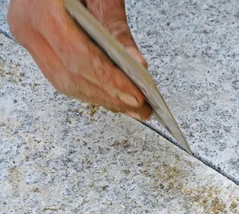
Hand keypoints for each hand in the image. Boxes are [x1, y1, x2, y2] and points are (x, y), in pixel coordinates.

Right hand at [8, 0, 151, 118]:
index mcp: (42, 7)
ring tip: (132, 108)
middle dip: (109, 96)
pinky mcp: (36, 45)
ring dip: (101, 98)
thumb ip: (117, 28)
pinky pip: (62, 75)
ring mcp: (28, 37)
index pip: (77, 56)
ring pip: (64, 82)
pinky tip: (113, 96)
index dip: (108, 81)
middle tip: (140, 108)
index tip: (135, 96)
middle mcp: (28, 25)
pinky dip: (91, 88)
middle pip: (70, 76)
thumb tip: (138, 65)